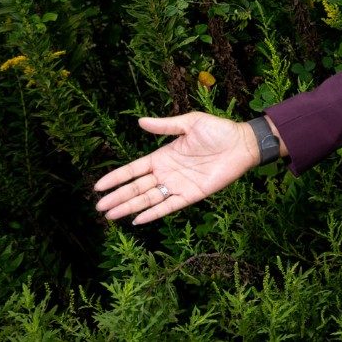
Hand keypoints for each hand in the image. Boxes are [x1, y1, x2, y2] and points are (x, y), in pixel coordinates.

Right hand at [94, 112, 258, 224]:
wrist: (243, 143)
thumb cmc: (218, 131)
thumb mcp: (190, 123)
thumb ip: (165, 125)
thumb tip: (140, 121)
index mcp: (164, 156)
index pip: (134, 169)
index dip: (117, 178)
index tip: (98, 186)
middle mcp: (168, 173)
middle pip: (137, 187)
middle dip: (118, 196)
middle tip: (98, 206)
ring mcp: (179, 185)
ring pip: (149, 199)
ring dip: (130, 207)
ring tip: (110, 215)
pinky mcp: (192, 195)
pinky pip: (169, 206)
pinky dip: (153, 213)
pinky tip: (137, 220)